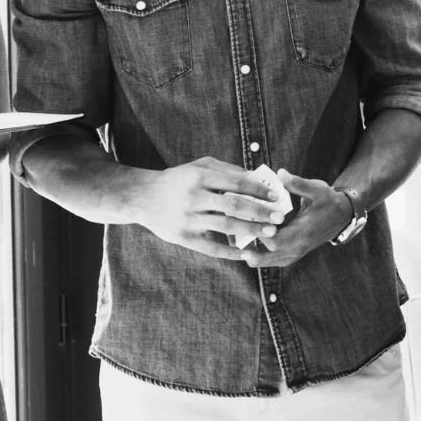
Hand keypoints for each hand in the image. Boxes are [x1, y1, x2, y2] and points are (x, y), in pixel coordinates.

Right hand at [135, 156, 290, 258]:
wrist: (141, 197)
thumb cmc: (178, 179)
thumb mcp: (199, 166)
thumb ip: (228, 170)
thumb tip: (258, 178)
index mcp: (199, 177)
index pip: (236, 183)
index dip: (259, 190)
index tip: (276, 196)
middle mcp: (193, 198)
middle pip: (234, 206)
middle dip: (260, 212)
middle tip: (279, 217)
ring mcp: (188, 219)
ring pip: (226, 227)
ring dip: (252, 231)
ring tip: (271, 233)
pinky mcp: (183, 238)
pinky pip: (212, 248)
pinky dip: (231, 252)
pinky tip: (248, 253)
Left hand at [240, 170, 352, 268]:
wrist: (341, 216)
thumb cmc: (327, 200)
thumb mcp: (316, 188)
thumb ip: (298, 183)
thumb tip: (280, 174)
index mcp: (304, 232)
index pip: (277, 241)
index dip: (260, 234)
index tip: (246, 221)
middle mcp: (299, 247)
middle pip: (268, 257)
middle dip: (249, 247)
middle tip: (231, 236)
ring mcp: (296, 253)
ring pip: (268, 261)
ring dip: (252, 254)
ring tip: (234, 242)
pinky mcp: (292, 254)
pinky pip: (272, 260)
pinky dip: (259, 255)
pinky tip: (245, 245)